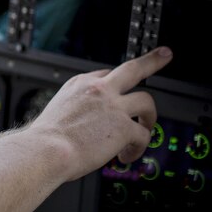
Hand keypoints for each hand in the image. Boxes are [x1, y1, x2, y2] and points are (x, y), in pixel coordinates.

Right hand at [28, 47, 172, 182]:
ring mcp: (113, 106)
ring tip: (145, 129)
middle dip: (152, 61)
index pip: (106, 75)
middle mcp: (98, 90)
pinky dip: (137, 148)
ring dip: (149, 117)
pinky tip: (126, 156)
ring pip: (147, 101)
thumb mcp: (57, 111)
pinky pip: (143, 136)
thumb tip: (86, 125)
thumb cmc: (45, 138)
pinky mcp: (124, 127)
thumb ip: (76, 110)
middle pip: (133, 68)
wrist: (46, 150)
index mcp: (79, 85)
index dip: (116, 84)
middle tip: (165, 54)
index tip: (121, 89)